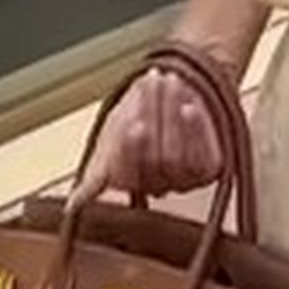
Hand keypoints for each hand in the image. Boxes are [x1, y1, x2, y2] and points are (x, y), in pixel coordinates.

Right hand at [70, 53, 228, 206]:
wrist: (178, 88)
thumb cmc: (142, 110)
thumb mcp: (113, 131)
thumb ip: (98, 167)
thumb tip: (74, 204)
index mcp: (127, 180)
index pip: (124, 174)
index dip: (129, 150)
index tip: (133, 123)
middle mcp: (157, 186)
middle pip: (154, 162)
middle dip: (153, 118)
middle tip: (152, 84)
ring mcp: (186, 180)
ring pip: (176, 158)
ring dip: (172, 117)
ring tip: (170, 83)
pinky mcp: (213, 170)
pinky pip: (203, 155)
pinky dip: (196, 129)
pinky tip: (190, 108)